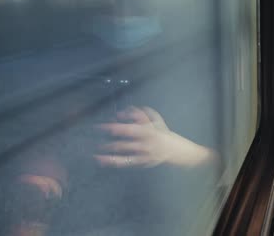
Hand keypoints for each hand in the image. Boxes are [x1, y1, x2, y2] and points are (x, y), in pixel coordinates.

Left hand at [94, 106, 215, 167]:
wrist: (177, 151)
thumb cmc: (164, 134)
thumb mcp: (156, 121)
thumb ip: (141, 114)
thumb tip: (124, 111)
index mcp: (150, 131)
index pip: (130, 128)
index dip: (116, 126)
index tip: (104, 125)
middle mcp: (146, 142)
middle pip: (125, 140)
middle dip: (111, 137)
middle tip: (97, 132)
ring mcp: (144, 154)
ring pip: (124, 152)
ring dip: (109, 150)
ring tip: (96, 149)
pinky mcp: (142, 162)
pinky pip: (126, 162)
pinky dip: (113, 161)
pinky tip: (103, 160)